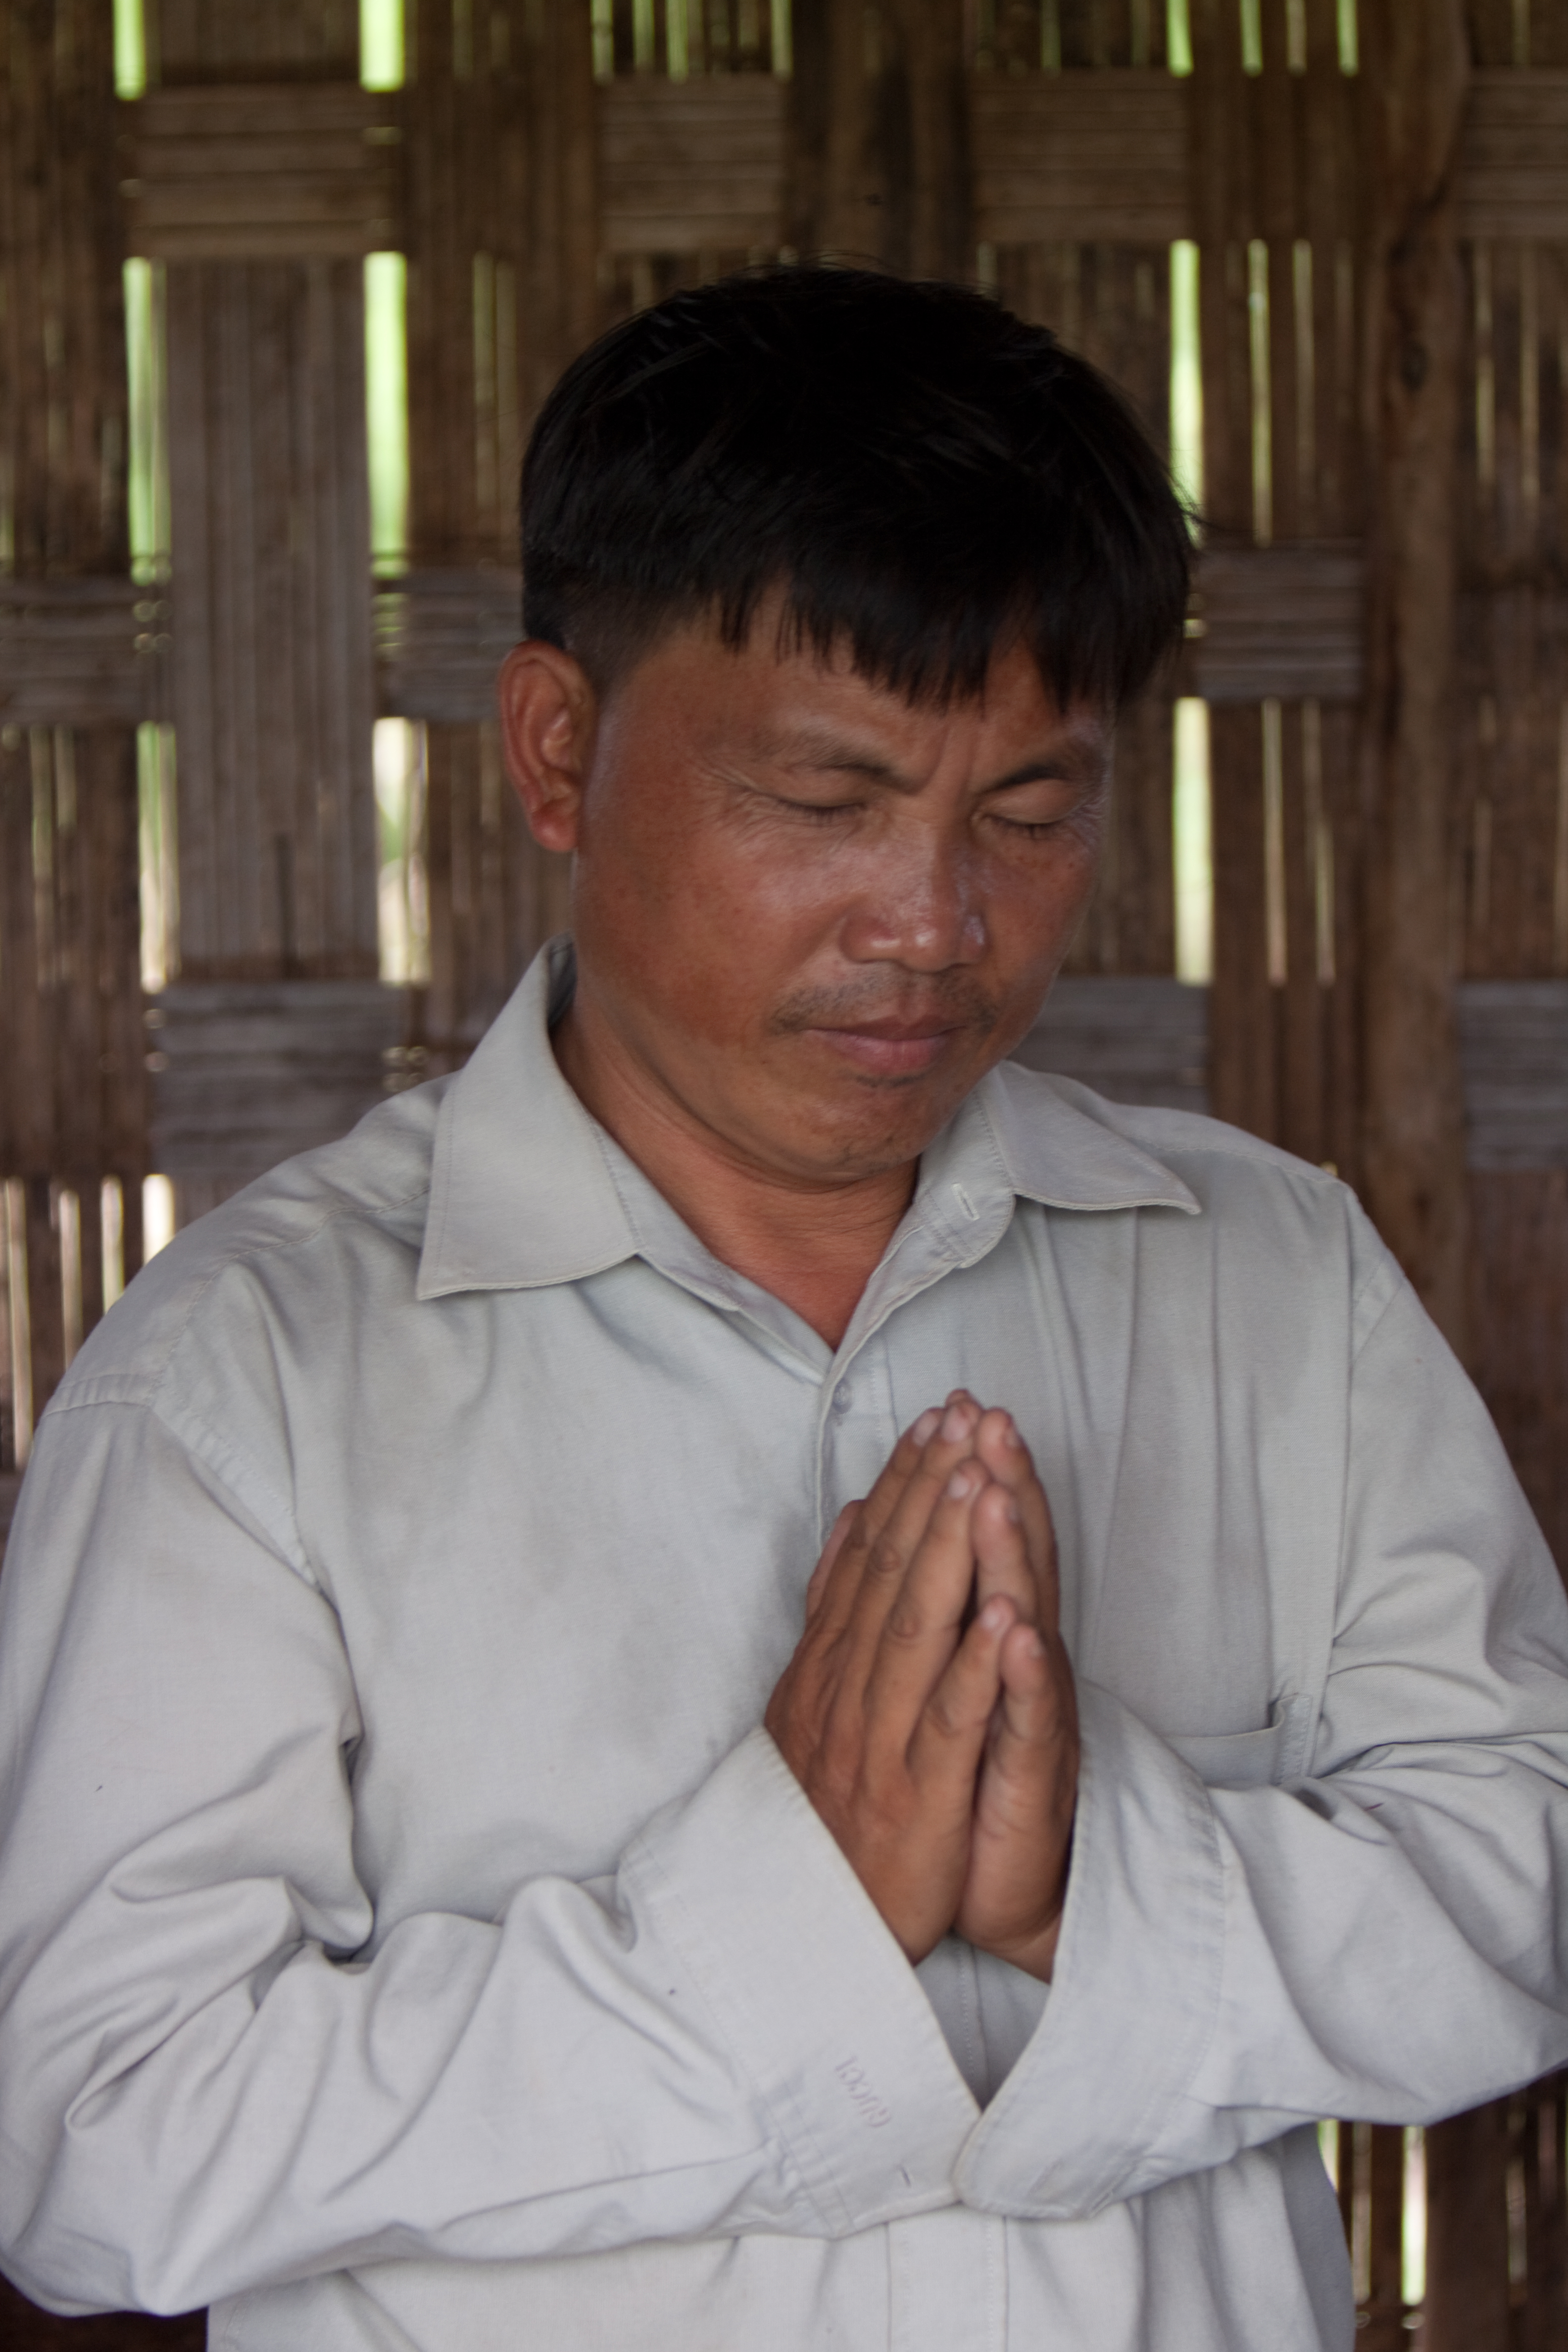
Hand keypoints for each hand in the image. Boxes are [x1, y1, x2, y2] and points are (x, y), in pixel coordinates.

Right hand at [764, 1395, 1054, 1963]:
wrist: (807, 1930)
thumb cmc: (825, 1812)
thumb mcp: (814, 1702)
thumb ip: (833, 1613)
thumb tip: (849, 1521)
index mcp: (830, 1668)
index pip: (868, 1558)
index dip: (903, 1485)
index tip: (937, 1420)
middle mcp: (850, 1691)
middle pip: (891, 1576)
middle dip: (929, 1492)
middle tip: (963, 1417)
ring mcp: (881, 1741)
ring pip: (917, 1632)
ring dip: (948, 1555)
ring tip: (978, 1481)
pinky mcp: (918, 1796)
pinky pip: (951, 1723)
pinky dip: (977, 1669)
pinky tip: (1005, 1616)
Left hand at [953, 1414, 1078, 1982]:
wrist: (1004, 1887)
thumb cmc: (968, 1775)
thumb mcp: (941, 1679)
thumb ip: (930, 1603)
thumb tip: (904, 1526)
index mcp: (984, 1637)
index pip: (983, 1541)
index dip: (971, 1472)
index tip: (957, 1404)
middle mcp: (1014, 1664)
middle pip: (1011, 1561)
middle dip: (999, 1485)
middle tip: (988, 1415)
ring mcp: (1025, 1715)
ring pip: (1021, 1624)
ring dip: (1011, 1556)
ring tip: (999, 1489)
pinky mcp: (1029, 1777)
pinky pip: (1026, 1720)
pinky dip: (1021, 1676)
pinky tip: (1018, 1632)